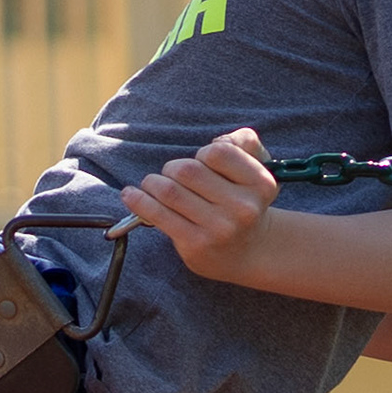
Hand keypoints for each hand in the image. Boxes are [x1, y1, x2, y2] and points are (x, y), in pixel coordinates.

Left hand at [120, 127, 279, 282]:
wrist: (246, 251)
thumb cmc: (242, 200)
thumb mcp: (257, 169)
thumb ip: (244, 142)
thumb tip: (219, 141)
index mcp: (260, 184)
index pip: (218, 152)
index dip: (203, 154)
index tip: (201, 164)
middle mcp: (243, 208)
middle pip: (187, 170)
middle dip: (172, 168)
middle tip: (172, 175)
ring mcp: (219, 228)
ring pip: (169, 190)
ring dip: (152, 183)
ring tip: (152, 185)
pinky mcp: (196, 244)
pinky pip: (157, 214)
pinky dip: (138, 200)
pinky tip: (130, 195)